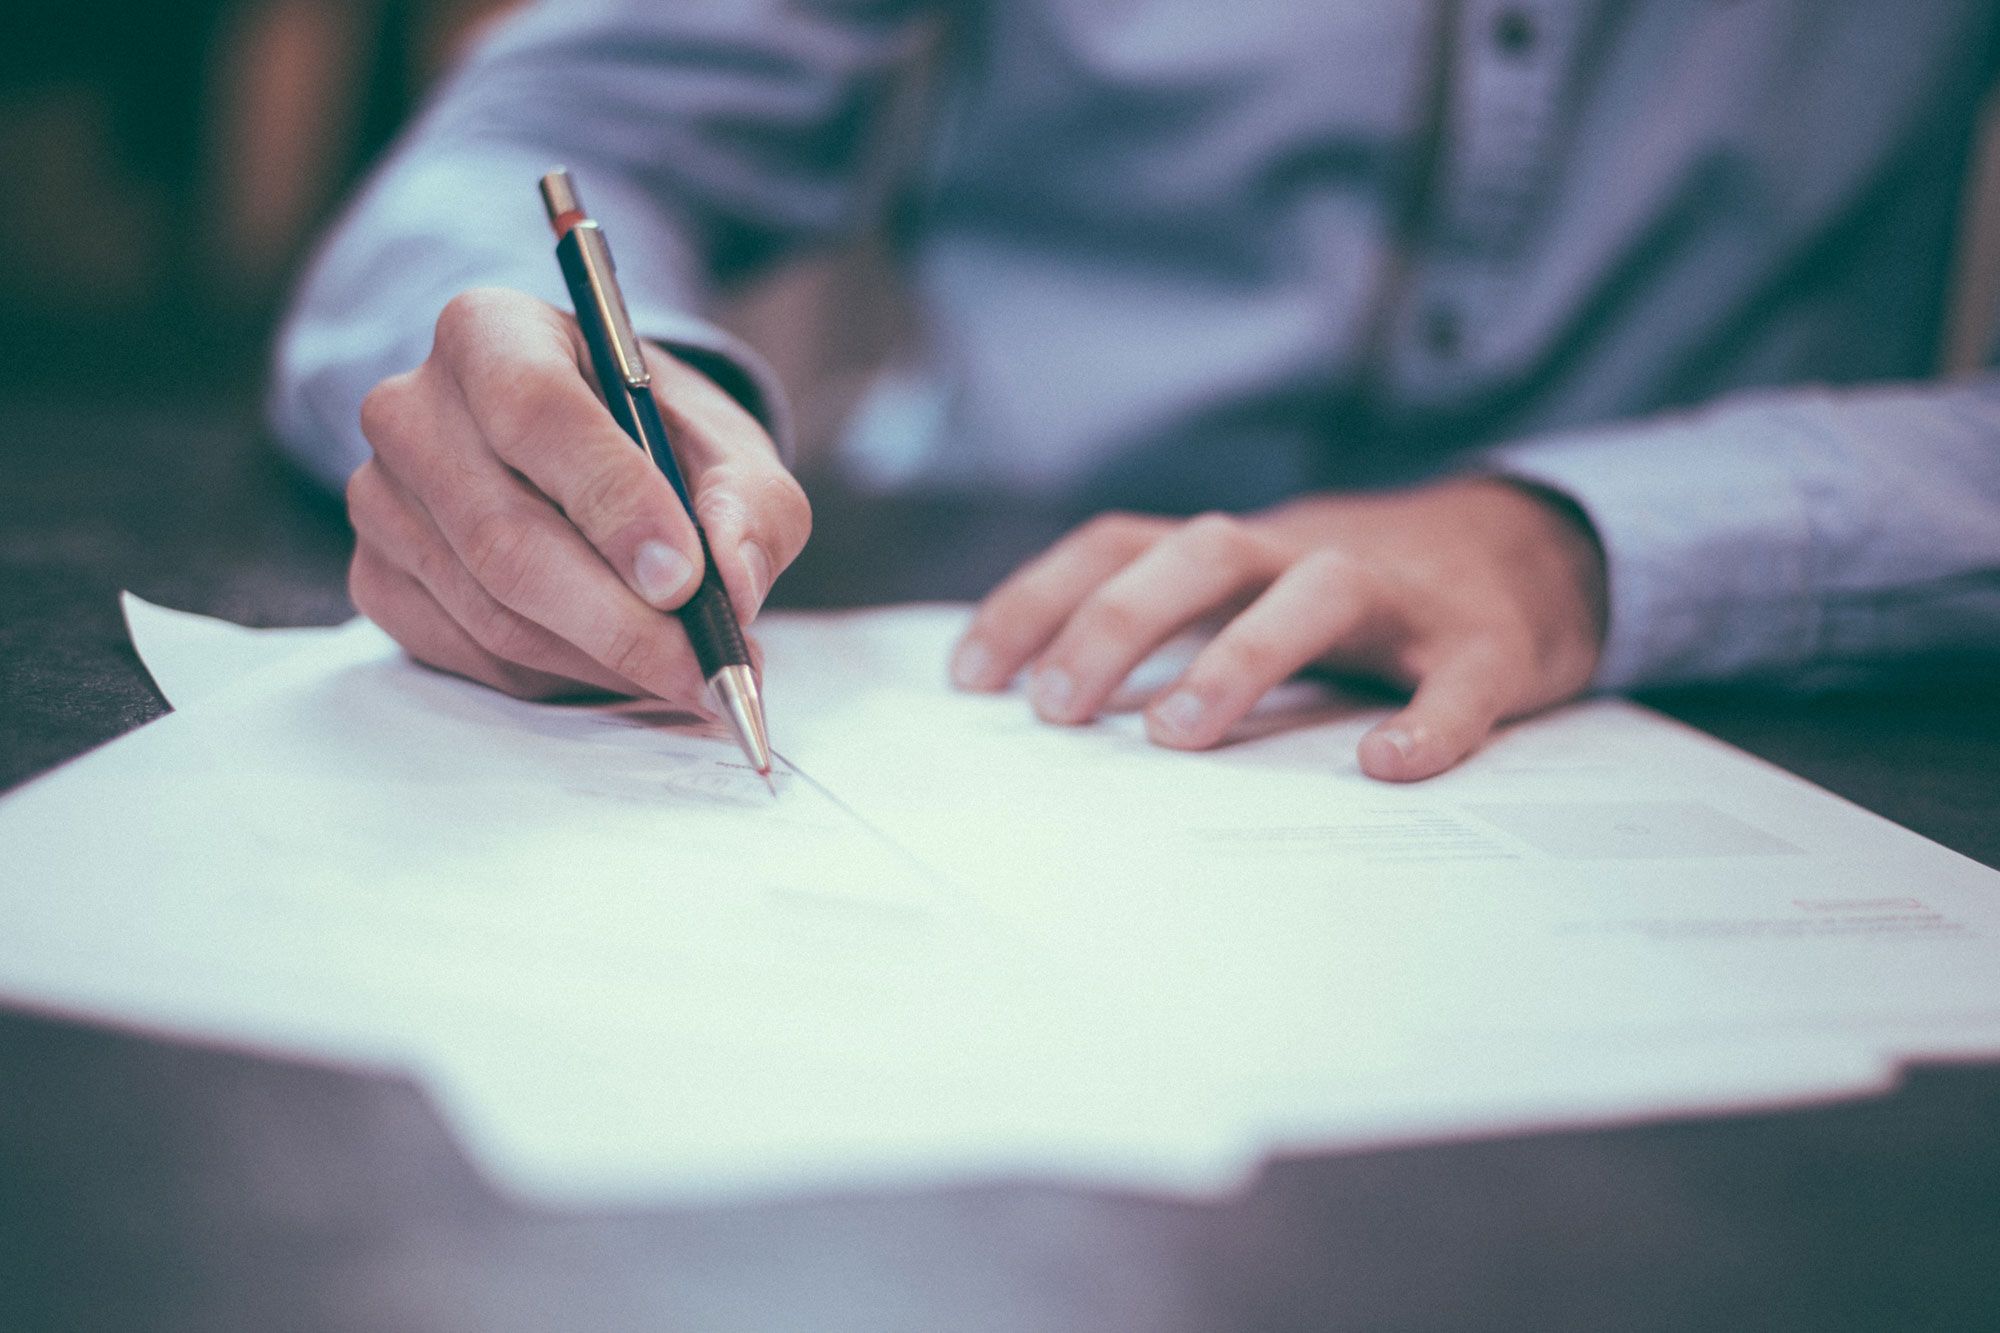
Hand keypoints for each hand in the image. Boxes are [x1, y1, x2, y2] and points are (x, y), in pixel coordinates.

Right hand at [347, 288, 809, 704]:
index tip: (685, 579)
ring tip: (685, 671)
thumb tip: (734, 583)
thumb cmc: (657, 441)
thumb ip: (750, 505)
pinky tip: (616, 663)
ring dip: (602, 659)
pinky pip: (471, 654)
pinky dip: (559, 677)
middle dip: (621, 620)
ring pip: (493, 611)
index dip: (613, 502)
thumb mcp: (729, 448)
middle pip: (505, 536)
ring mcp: (381, 499)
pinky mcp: (377, 578)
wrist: (591, 458)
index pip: (535, 412)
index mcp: (491, 333)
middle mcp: (412, 409)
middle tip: (706, 668)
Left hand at [949, 479, 1606, 779]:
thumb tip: (1044, 707)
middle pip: (1202, 553)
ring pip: (1317, 592)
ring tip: (1177, 735)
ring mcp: (1400, 595)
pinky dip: (1428, 720)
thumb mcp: (1252, 592)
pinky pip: (1458, 679)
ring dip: (1240, 655)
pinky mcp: (1487, 644)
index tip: (970, 678)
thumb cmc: (1358, 596)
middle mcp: (1305, 553)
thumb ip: (1170, 630)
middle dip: (1118, 622)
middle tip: (1056, 710)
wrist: (1532, 550)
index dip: (1039, 599)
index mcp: (1239, 551)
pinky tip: (1387, 766)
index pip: (1119, 545)